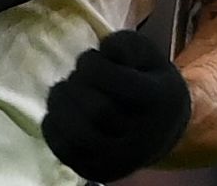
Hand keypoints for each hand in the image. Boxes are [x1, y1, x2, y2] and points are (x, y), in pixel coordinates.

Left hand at [43, 31, 191, 181]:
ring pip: (79, 137)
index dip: (93, 63)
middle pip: (97, 111)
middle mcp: (144, 138)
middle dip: (78, 84)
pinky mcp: (99, 172)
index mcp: (160, 102)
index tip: (91, 58)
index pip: (118, 83)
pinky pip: (65, 151)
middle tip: (78, 75)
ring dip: (61, 105)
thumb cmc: (148, 82)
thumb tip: (105, 49)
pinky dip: (53, 126)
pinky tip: (58, 111)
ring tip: (62, 90)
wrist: (162, 129)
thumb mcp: (147, 54)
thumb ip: (126, 43)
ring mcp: (121, 161)